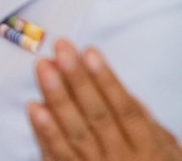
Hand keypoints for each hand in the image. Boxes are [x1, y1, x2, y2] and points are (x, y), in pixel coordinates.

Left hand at [30, 41, 181, 160]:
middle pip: (98, 117)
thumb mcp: (166, 153)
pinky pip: (58, 156)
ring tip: (44, 68)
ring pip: (76, 133)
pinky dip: (45, 133)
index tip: (89, 52)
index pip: (127, 111)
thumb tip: (123, 93)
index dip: (108, 82)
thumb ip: (147, 126)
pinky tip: (34, 108)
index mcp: (149, 151)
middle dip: (78, 81)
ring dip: (58, 98)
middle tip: (61, 49)